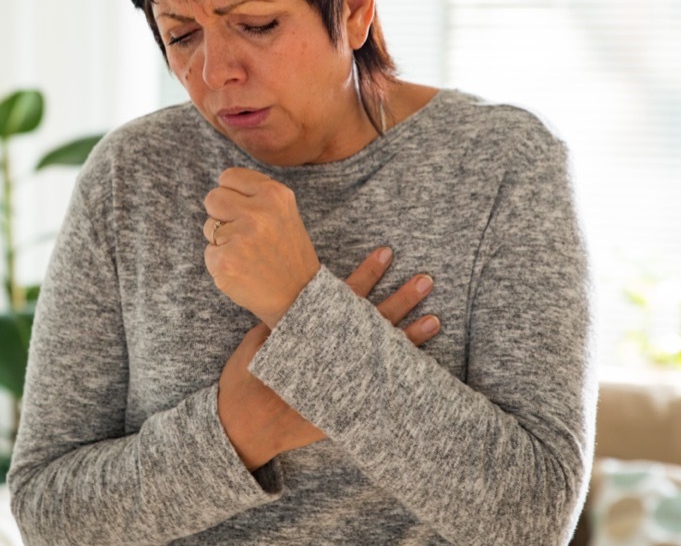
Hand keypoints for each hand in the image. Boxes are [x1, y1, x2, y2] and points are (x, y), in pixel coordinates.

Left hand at [203, 167, 319, 326]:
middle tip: (241, 234)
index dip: (230, 194)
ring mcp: (240, 237)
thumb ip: (256, 196)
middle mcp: (258, 212)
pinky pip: (208, 253)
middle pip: (213, 197)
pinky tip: (242, 269)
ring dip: (221, 240)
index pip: (229, 176)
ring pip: (209, 227)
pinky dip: (220, 263)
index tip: (240, 209)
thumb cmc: (287, 253)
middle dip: (220, 215)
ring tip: (247, 253)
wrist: (299, 296)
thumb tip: (221, 187)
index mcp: (274, 194)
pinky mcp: (225, 261)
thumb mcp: (283, 213)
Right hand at [217, 246, 440, 469]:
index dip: (367, 273)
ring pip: (386, 356)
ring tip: (436, 319)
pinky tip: (421, 367)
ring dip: (412, 336)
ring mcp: (344, 385)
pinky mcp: (348, 409)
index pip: (346, 296)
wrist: (244, 427)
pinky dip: (401, 377)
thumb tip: (302, 294)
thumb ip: (285, 317)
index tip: (386, 253)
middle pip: (375, 323)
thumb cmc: (246, 380)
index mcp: (312, 334)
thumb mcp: (261, 339)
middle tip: (426, 280)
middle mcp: (334, 358)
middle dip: (402, 300)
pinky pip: (381, 391)